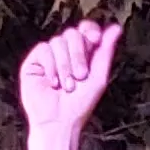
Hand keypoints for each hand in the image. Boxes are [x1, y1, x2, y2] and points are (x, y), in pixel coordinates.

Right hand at [18, 19, 121, 139]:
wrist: (59, 122)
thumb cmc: (80, 105)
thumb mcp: (98, 77)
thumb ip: (106, 51)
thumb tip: (116, 27)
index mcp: (82, 53)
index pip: (86, 29)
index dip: (90, 30)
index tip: (95, 40)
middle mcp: (65, 52)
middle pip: (73, 33)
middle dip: (78, 54)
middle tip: (80, 76)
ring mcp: (49, 56)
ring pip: (58, 41)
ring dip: (65, 65)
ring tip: (66, 86)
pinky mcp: (34, 62)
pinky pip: (43, 49)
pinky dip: (51, 66)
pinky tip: (53, 82)